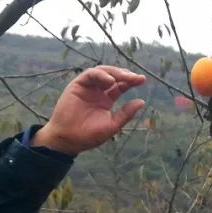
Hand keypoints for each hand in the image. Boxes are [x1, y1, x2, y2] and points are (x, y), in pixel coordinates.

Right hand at [31, 66, 145, 155]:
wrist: (68, 140)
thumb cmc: (89, 135)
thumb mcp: (112, 125)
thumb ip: (126, 113)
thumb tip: (142, 102)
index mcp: (106, 100)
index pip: (120, 86)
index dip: (131, 81)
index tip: (142, 80)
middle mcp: (97, 91)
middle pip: (113, 76)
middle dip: (126, 75)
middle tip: (137, 78)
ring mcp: (87, 87)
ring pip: (103, 72)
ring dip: (115, 73)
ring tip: (127, 77)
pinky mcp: (77, 85)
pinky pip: (90, 75)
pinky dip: (101, 75)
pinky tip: (111, 81)